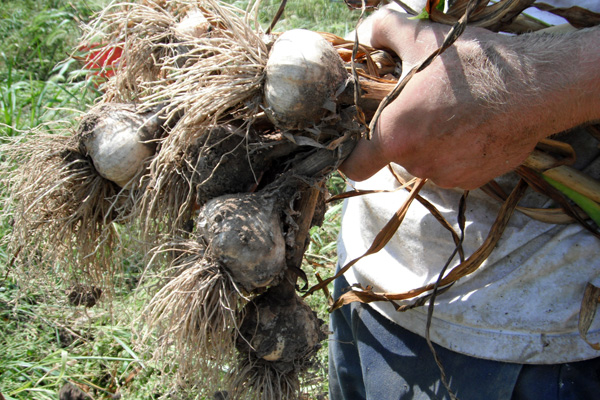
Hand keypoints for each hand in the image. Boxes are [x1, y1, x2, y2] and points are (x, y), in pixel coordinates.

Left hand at [340, 9, 599, 188]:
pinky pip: (452, 168)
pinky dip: (456, 152)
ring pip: (425, 160)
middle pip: (394, 155)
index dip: (352, 155)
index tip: (358, 140)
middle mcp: (417, 162)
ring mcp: (447, 175)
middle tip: (422, 106)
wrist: (537, 88)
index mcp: (395, 135)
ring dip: (431, 142)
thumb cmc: (475, 65)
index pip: (354, 166)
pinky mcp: (473, 180)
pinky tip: (473, 127)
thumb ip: (382, 32)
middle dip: (402, 133)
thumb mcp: (422, 37)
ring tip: (453, 112)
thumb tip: (361, 33)